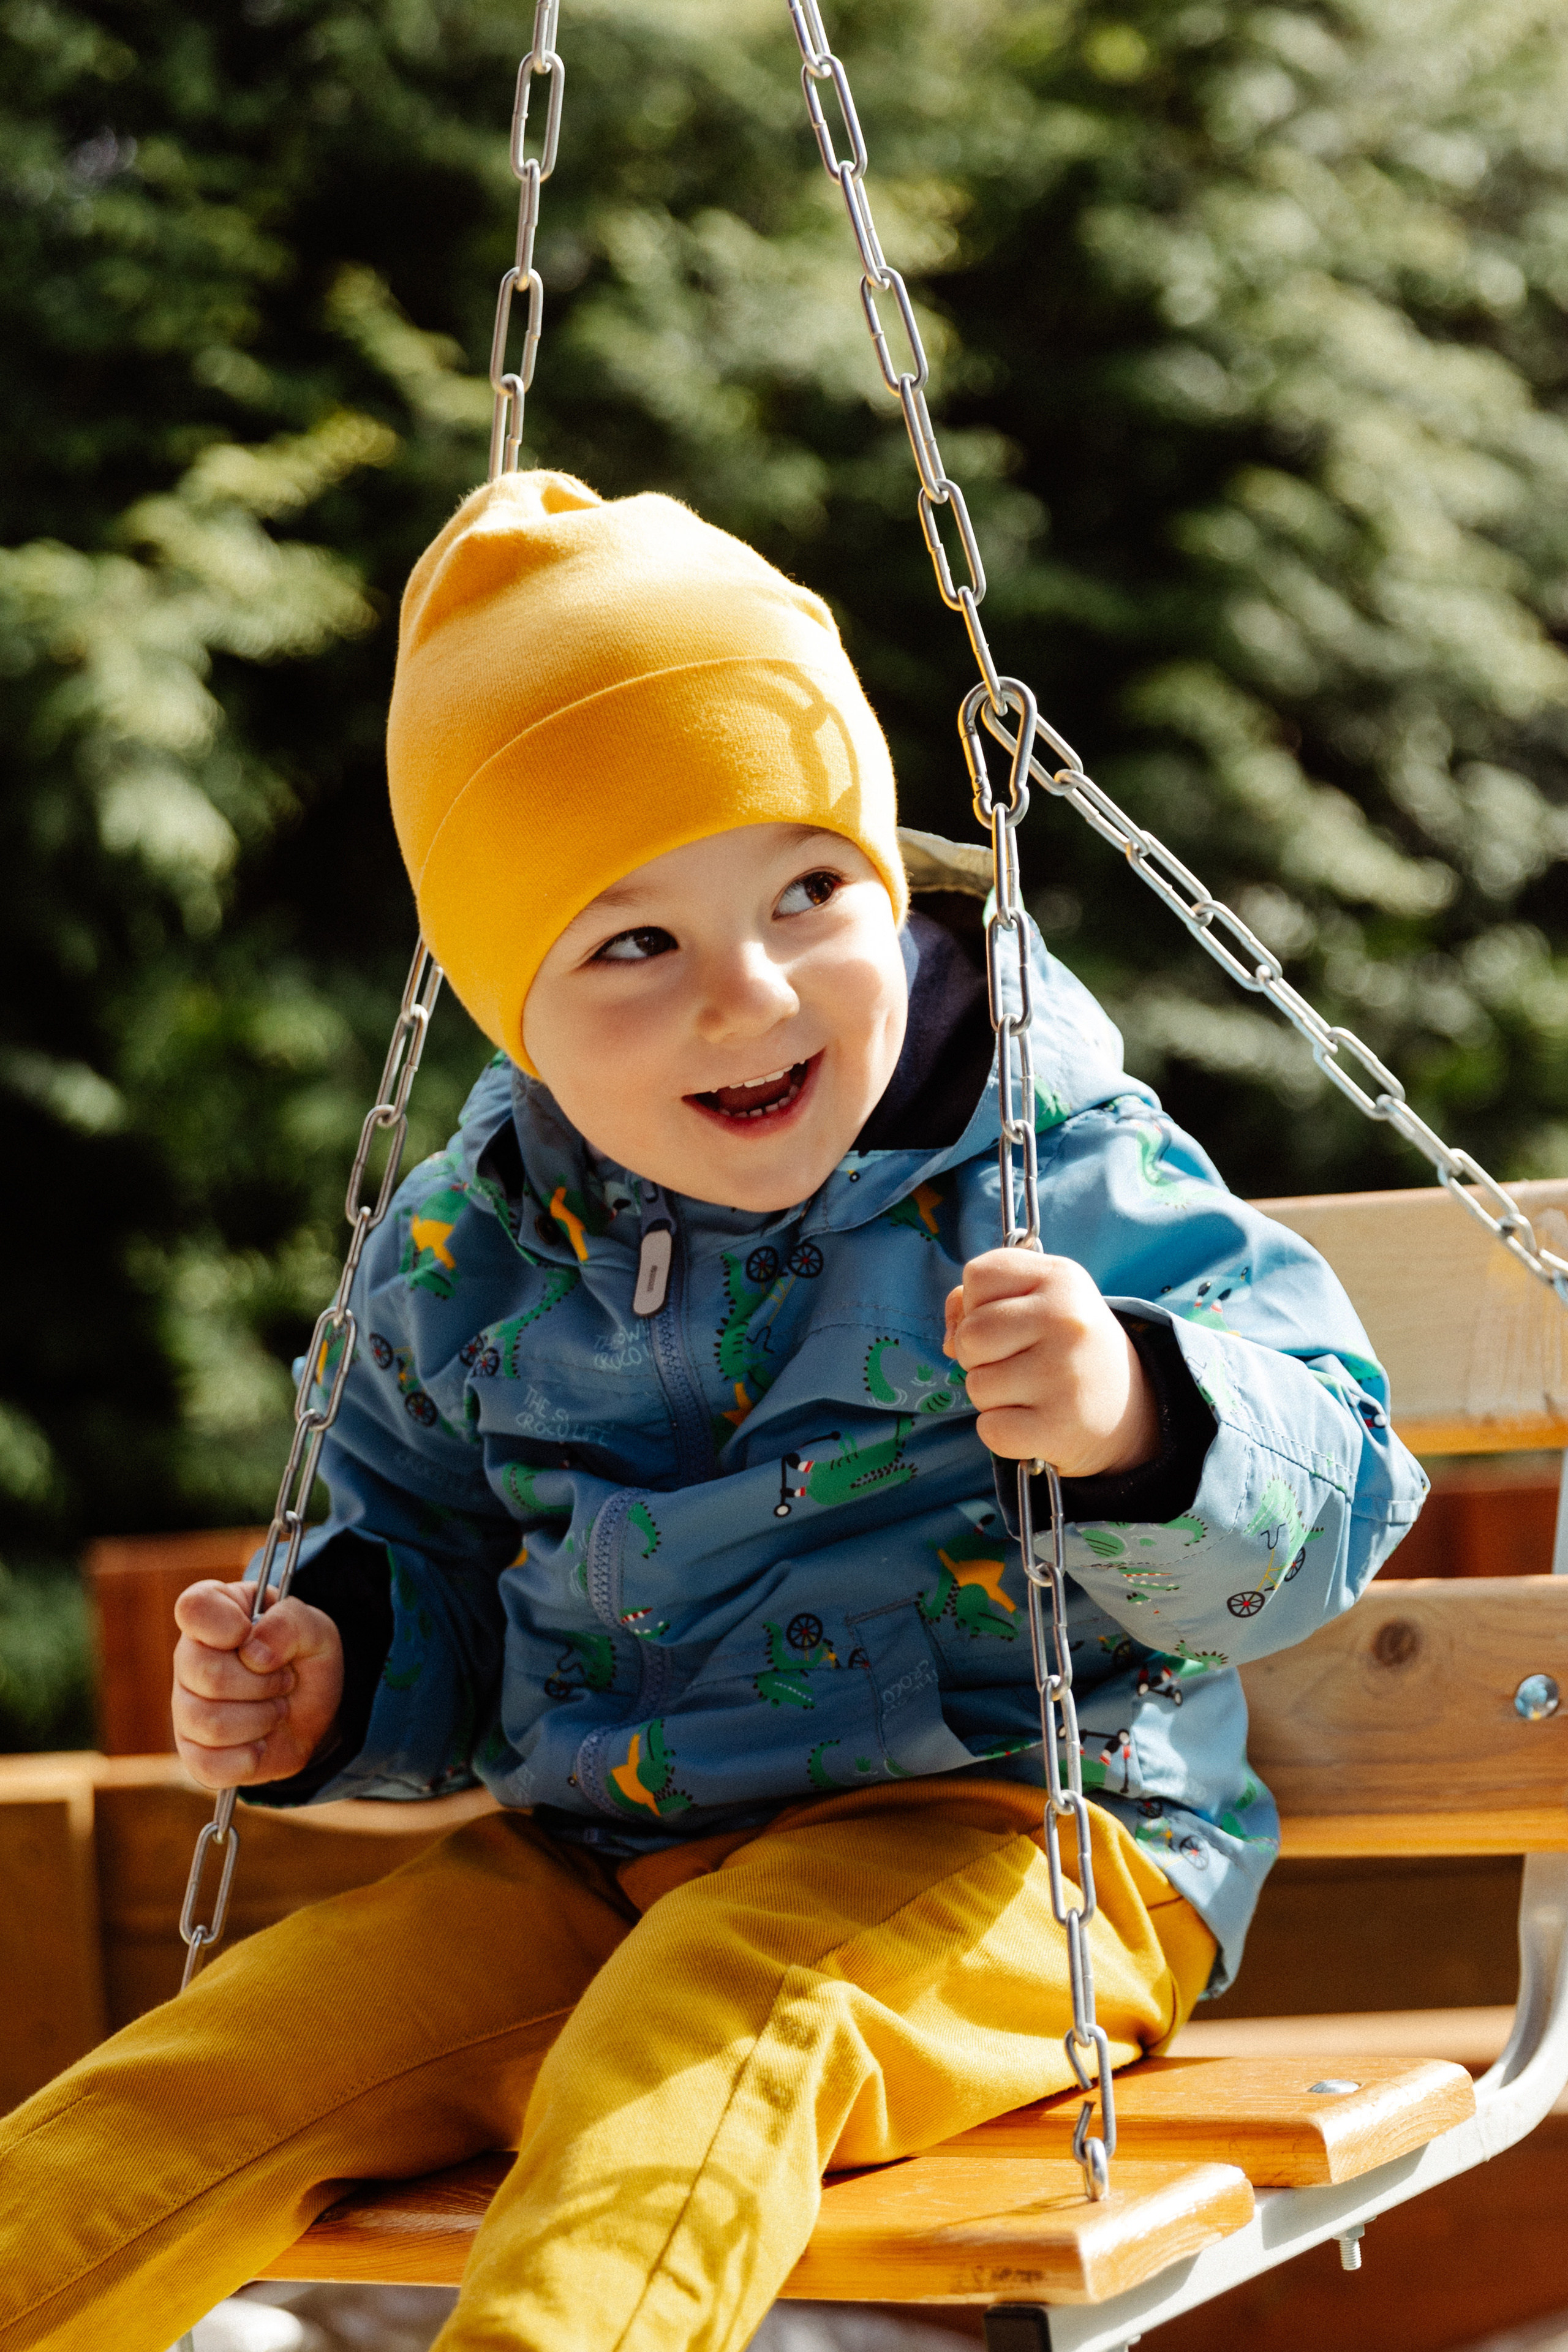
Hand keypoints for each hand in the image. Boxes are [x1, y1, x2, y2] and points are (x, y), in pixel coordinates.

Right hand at [172, 1579, 344, 1790]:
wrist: (313, 1709)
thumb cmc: (303, 1658)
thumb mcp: (315, 1628)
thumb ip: (290, 1623)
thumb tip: (253, 1652)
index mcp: (214, 1613)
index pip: (193, 1609)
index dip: (224, 1623)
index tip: (249, 1632)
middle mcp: (189, 1659)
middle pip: (208, 1674)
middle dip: (264, 1682)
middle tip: (284, 1679)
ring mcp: (186, 1708)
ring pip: (211, 1723)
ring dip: (263, 1717)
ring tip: (276, 1706)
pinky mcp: (194, 1753)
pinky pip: (210, 1764)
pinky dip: (250, 1757)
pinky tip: (262, 1742)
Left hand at [943, 1249, 1159, 1476]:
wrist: (1130, 1409)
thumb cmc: (1067, 1347)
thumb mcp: (1040, 1301)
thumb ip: (983, 1300)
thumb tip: (949, 1337)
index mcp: (1061, 1278)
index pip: (978, 1275)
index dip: (978, 1303)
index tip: (1010, 1320)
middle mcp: (1067, 1319)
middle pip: (970, 1334)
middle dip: (977, 1355)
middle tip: (1017, 1363)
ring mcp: (1064, 1374)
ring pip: (976, 1384)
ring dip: (991, 1396)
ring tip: (1030, 1392)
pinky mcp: (1059, 1426)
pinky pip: (989, 1429)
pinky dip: (1002, 1432)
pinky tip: (1033, 1421)